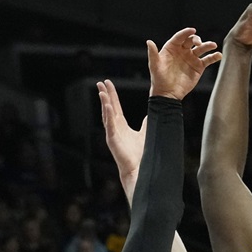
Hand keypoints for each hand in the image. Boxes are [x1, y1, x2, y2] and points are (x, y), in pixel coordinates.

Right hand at [97, 79, 145, 194]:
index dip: (112, 95)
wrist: (139, 168)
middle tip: (101, 83)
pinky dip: (107, 115)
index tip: (108, 84)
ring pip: (106, 115)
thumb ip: (146, 124)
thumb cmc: (140, 154)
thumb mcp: (145, 133)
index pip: (115, 107)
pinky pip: (109, 125)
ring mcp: (112, 133)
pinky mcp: (112, 140)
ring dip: (104, 102)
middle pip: (109, 108)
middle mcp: (115, 128)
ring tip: (102, 91)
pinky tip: (106, 105)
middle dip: (105, 95)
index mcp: (121, 126)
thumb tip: (150, 115)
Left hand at [148, 27, 221, 99]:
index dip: (186, 32)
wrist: (167, 94)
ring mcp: (191, 58)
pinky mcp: (198, 67)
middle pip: (191, 41)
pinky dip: (214, 57)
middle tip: (199, 43)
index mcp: (172, 48)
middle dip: (196, 39)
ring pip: (201, 49)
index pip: (180, 37)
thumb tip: (149, 41)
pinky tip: (219, 55)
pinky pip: (208, 60)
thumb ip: (153, 53)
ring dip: (208, 45)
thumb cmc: (159, 79)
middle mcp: (183, 51)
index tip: (192, 30)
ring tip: (213, 45)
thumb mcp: (155, 65)